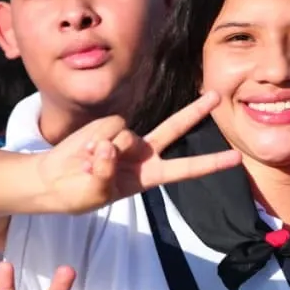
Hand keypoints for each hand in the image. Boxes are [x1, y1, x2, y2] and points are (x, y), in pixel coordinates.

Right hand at [34, 92, 242, 213]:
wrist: (53, 181)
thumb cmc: (79, 193)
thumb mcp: (96, 193)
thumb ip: (107, 173)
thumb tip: (110, 148)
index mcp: (150, 176)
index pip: (186, 169)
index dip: (211, 163)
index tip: (236, 158)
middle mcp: (143, 153)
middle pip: (175, 128)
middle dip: (196, 112)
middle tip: (217, 95)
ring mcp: (126, 137)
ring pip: (128, 135)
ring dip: (106, 152)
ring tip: (90, 166)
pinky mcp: (107, 125)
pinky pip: (108, 127)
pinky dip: (94, 140)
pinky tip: (85, 152)